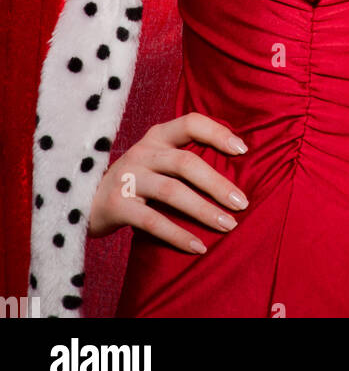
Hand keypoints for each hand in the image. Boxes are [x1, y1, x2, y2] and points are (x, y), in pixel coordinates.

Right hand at [87, 111, 248, 253]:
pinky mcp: (116, 205)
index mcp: (157, 136)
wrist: (84, 204)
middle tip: (242, 203)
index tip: (243, 150)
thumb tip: (234, 177)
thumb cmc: (136, 182)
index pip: (190, 123)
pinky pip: (152, 221)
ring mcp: (127, 177)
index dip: (217, 132)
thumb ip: (185, 161)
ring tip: (228, 225)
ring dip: (203, 210)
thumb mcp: (157, 162)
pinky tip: (199, 247)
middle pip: (185, 162)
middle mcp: (142, 152)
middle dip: (217, 184)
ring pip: (172, 192)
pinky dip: (178, 234)